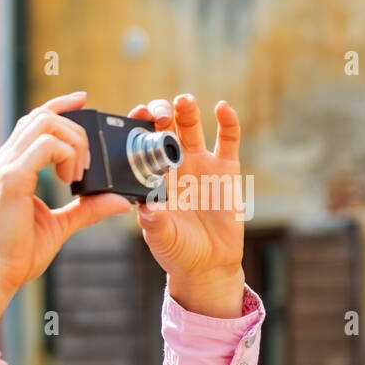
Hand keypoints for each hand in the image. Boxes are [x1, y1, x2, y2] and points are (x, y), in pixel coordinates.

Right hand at [0, 91, 134, 296]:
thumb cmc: (17, 255)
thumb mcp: (60, 226)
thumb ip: (87, 209)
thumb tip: (119, 200)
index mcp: (9, 167)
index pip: (33, 121)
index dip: (60, 105)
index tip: (83, 101)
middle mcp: (3, 161)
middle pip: (41, 117)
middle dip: (75, 128)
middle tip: (88, 164)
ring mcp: (4, 167)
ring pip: (44, 124)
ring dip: (73, 142)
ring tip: (78, 174)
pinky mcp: (11, 179)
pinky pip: (45, 146)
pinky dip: (66, 155)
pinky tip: (71, 179)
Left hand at [130, 95, 244, 292]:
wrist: (207, 264)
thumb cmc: (176, 250)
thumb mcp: (161, 237)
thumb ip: (154, 221)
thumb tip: (147, 207)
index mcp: (152, 177)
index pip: (141, 144)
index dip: (138, 126)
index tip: (136, 115)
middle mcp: (174, 165)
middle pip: (165, 129)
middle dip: (161, 115)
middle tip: (159, 113)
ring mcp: (200, 164)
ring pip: (192, 128)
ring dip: (187, 112)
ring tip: (183, 101)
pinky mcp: (226, 169)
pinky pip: (227, 140)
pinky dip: (227, 122)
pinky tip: (222, 108)